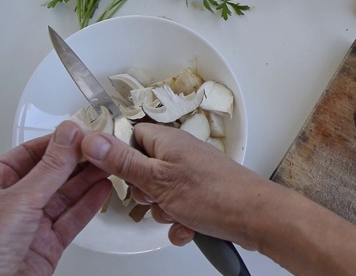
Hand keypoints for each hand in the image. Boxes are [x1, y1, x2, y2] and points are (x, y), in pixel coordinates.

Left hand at [0, 121, 111, 275]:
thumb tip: (68, 135)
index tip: (82, 132)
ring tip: (109, 163)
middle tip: (102, 146)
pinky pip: (72, 220)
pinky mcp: (47, 245)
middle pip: (51, 174)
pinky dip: (89, 205)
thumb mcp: (20, 200)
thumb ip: (50, 167)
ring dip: (88, 180)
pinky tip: (103, 190)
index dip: (58, 142)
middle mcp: (13, 204)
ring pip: (65, 196)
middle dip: (78, 160)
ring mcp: (30, 225)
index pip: (30, 154)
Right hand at [81, 123, 268, 249]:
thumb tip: (91, 139)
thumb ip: (123, 162)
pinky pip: (177, 210)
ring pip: (158, 195)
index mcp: (168, 140)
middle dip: (144, 192)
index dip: (119, 156)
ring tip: (178, 213)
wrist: (256, 217)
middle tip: (155, 197)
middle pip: (142, 170)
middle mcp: (180, 155)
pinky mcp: (201, 196)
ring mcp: (191, 176)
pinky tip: (189, 227)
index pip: (130, 136)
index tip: (119, 174)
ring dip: (163, 211)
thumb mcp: (158, 179)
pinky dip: (179, 222)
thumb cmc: (215, 194)